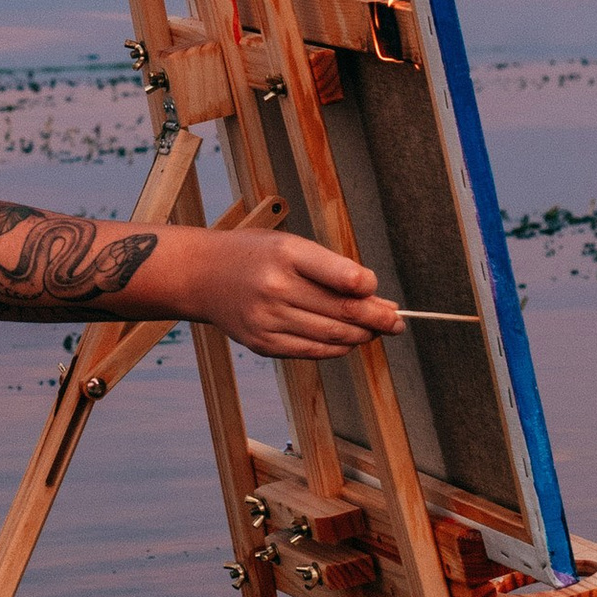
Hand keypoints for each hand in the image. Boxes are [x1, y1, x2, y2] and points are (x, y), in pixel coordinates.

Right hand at [182, 223, 400, 357]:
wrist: (200, 276)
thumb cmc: (253, 255)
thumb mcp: (288, 244)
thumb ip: (329, 268)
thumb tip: (374, 297)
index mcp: (286, 253)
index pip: (343, 276)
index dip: (369, 287)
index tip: (377, 289)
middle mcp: (276, 287)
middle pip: (343, 312)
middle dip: (378, 318)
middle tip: (396, 321)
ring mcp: (268, 319)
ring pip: (333, 335)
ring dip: (362, 336)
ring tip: (375, 331)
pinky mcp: (264, 343)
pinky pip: (312, 351)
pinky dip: (336, 348)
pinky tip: (347, 341)